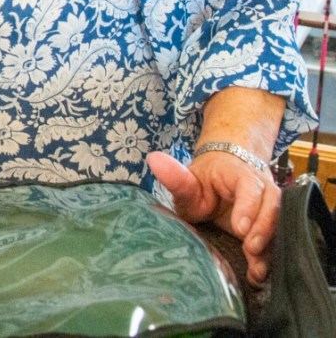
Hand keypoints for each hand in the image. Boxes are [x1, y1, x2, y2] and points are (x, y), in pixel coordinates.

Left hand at [147, 149, 279, 285]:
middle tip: (250, 249)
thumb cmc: (203, 182)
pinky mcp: (271, 227)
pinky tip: (257, 275)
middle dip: (264, 228)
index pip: (250, 186)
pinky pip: (277, 240)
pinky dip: (269, 258)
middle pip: (272, 205)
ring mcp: (270, 207)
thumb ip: (176, 177)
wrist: (222, 180)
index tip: (240, 227)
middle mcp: (262, 189)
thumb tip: (153, 160)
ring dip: (270, 246)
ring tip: (257, 269)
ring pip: (280, 223)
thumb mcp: (189, 180)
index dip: (248, 206)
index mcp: (240, 174)